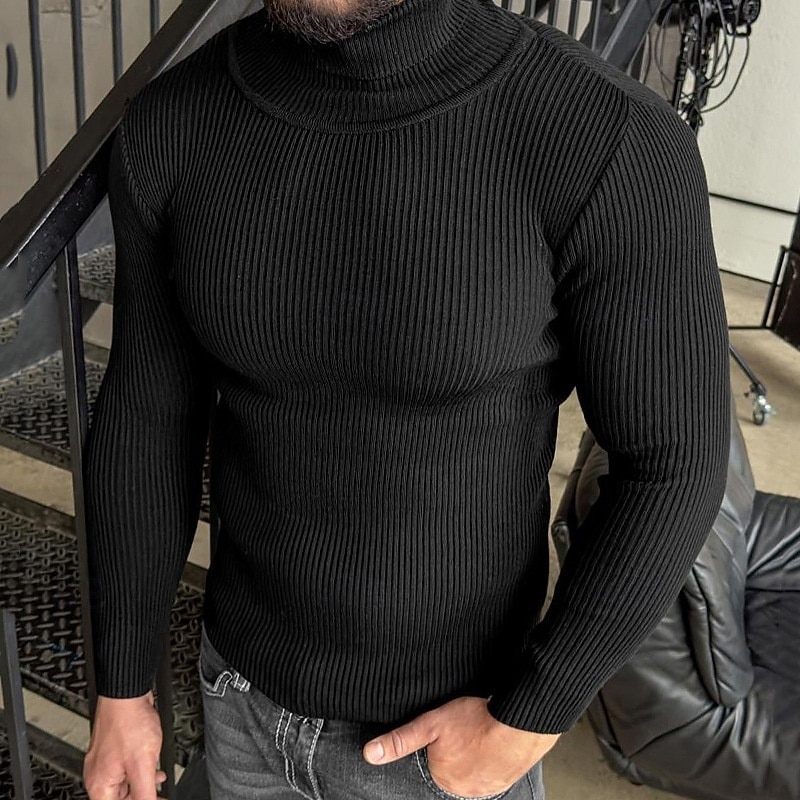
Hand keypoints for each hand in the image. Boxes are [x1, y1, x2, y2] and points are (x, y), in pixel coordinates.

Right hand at [83, 693, 166, 799]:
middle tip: (158, 794)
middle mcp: (98, 774)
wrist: (126, 694)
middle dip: (141, 796)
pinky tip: (153, 767)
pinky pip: (127, 768)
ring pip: (124, 784)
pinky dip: (140, 771)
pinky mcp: (115, 749)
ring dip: (142, 785)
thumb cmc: (129, 723)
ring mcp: (106, 760)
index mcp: (100, 785)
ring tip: (158, 781)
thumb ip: (145, 793)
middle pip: (120, 798)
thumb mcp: (143, 765)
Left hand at [363, 696, 558, 797]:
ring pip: (474, 769)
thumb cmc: (476, 720)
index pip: (434, 761)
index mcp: (443, 779)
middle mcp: (464, 791)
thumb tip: (370, 754)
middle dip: (457, 749)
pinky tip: (493, 741)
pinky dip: (492, 757)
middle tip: (466, 729)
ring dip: (476, 754)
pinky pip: (493, 769)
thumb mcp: (431, 724)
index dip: (440, 741)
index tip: (449, 729)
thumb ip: (401, 740)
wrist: (519, 723)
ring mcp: (487, 787)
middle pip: (454, 766)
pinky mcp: (506, 780)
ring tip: (480, 734)